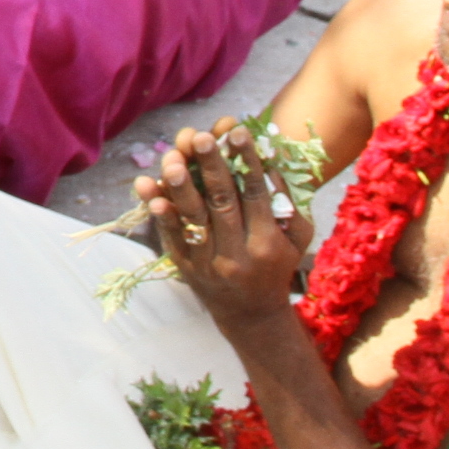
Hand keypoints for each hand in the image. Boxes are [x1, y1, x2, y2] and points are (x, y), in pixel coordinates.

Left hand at [135, 124, 315, 333]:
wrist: (252, 316)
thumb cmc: (277, 266)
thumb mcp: (296, 239)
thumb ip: (289, 202)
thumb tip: (270, 159)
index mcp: (268, 242)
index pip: (255, 194)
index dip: (246, 162)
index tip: (237, 131)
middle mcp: (238, 253)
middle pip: (222, 202)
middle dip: (210, 167)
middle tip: (199, 136)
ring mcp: (209, 262)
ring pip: (194, 220)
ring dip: (180, 188)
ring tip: (172, 159)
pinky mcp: (186, 268)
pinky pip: (172, 239)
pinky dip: (162, 216)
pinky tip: (152, 194)